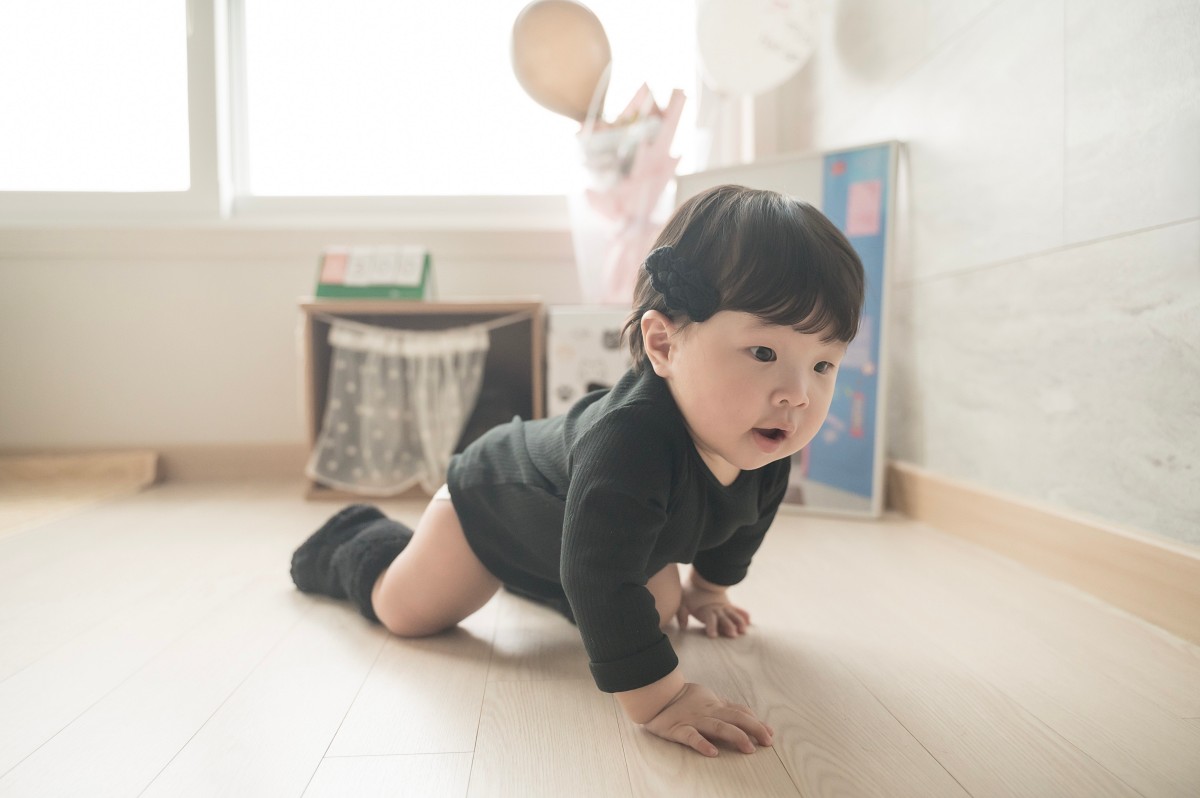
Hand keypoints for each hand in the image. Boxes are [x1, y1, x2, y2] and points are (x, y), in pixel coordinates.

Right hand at [643, 682, 773, 756]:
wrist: (655, 694)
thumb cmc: (684, 698)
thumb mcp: (709, 699)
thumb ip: (726, 707)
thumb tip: (749, 715)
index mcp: (715, 705)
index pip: (740, 712)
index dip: (756, 722)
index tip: (769, 733)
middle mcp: (708, 712)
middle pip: (735, 718)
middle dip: (753, 728)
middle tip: (767, 742)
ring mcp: (693, 720)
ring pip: (718, 726)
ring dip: (735, 736)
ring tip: (749, 747)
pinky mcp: (677, 729)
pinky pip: (691, 736)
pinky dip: (702, 743)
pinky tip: (713, 752)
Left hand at [677, 573, 750, 637]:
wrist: (701, 578)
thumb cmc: (690, 592)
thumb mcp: (682, 602)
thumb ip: (682, 614)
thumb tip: (682, 627)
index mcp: (706, 610)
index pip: (709, 619)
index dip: (711, 627)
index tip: (713, 636)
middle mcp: (717, 609)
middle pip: (724, 619)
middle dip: (728, 627)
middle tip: (733, 635)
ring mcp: (725, 607)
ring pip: (734, 615)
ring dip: (739, 622)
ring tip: (743, 630)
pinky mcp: (729, 605)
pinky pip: (738, 609)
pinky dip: (743, 614)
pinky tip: (749, 621)